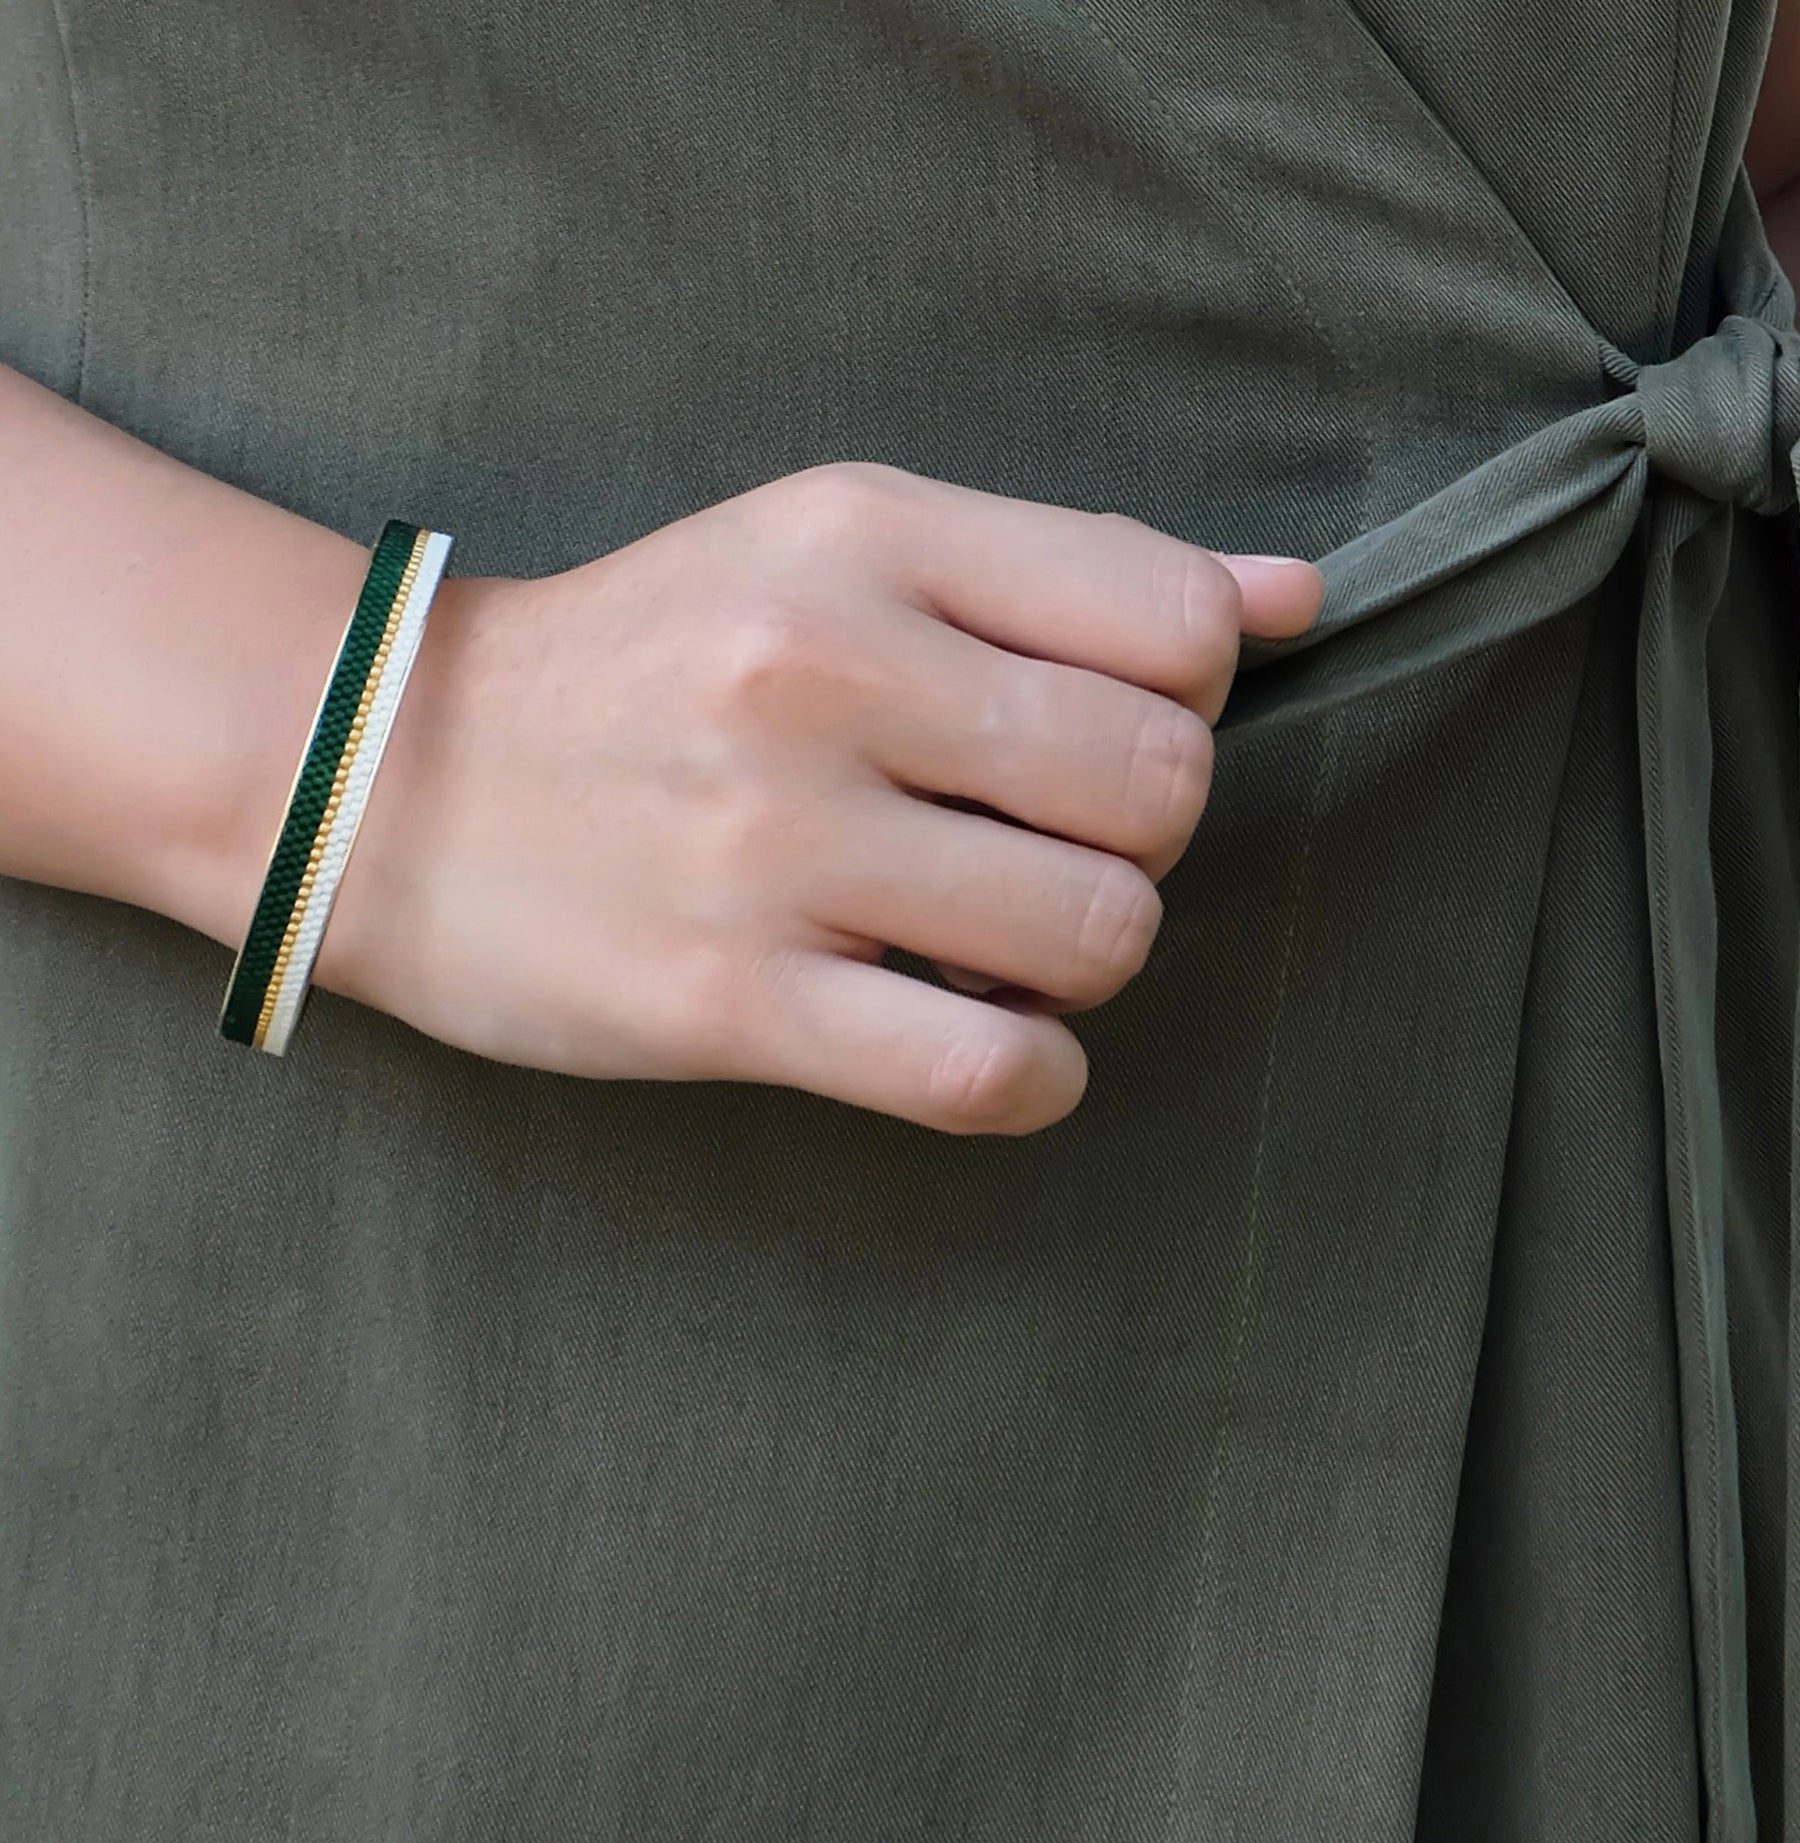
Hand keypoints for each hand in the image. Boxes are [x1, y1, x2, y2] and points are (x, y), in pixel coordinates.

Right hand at [310, 462, 1321, 1133]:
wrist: (393, 776)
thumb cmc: (646, 665)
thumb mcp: (836, 549)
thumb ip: (1070, 570)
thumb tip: (1295, 601)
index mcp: (865, 536)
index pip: (1177, 627)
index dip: (1185, 703)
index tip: (1085, 732)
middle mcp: (823, 673)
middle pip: (1161, 790)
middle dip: (1136, 842)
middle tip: (1037, 846)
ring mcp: (775, 846)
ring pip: (1097, 934)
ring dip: (1078, 959)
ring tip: (982, 937)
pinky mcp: (731, 1002)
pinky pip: (990, 1070)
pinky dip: (1032, 1074)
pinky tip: (983, 1040)